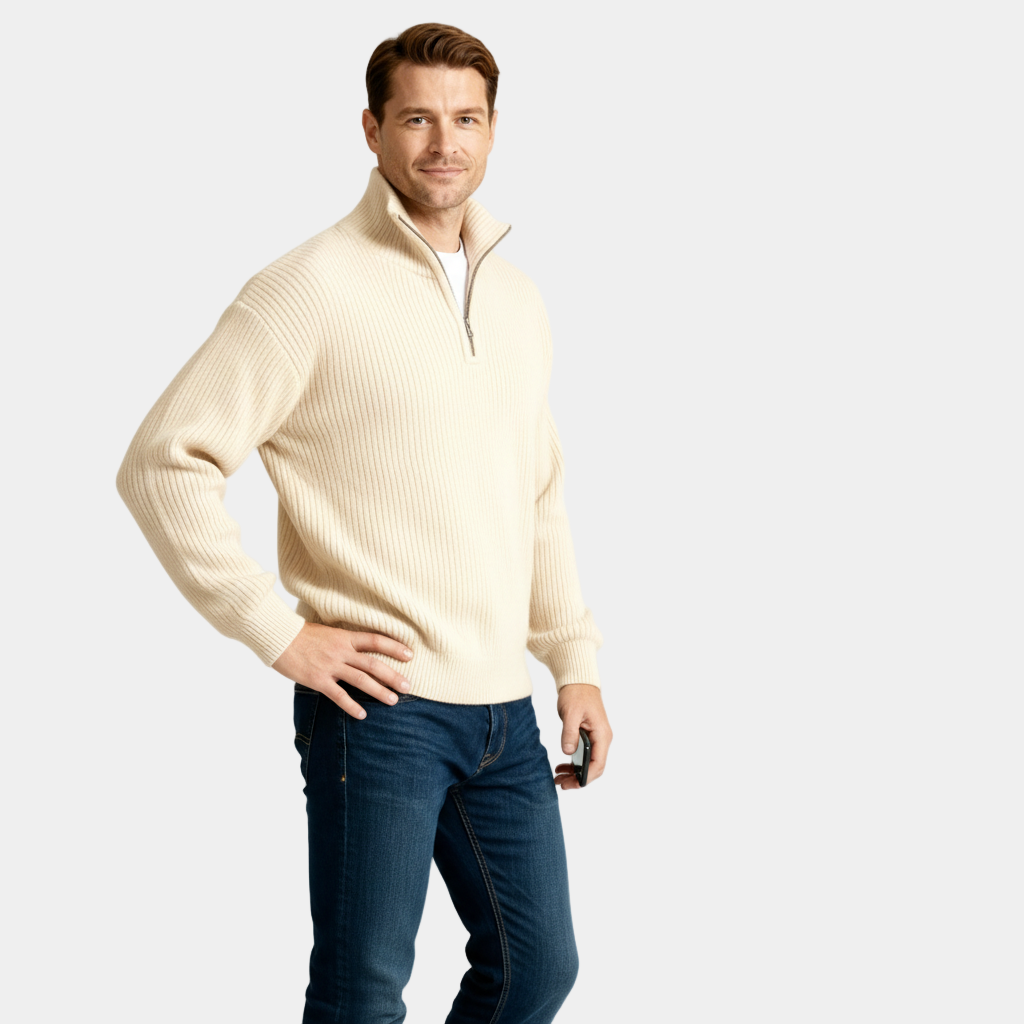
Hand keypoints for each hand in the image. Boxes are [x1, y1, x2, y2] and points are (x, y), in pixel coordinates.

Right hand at [272, 622, 413, 719]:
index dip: (394, 647)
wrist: (278, 637)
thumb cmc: (301, 634)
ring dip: (379, 691)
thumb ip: (344, 640)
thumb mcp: (328, 631)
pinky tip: (362, 714)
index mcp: (345, 637)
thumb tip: (358, 648)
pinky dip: (352, 706)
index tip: (410, 655)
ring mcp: (330, 666)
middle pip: (373, 664)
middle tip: (408, 686)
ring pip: (361, 680)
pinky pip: (339, 695)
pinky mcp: (318, 680)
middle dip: (393, 676)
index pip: (376, 640)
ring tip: (393, 700)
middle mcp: (341, 651)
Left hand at [553, 683, 611, 789]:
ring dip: (575, 772)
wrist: (578, 681)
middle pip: (594, 767)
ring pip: (589, 763)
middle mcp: (602, 739)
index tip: (570, 784)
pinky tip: (561, 766)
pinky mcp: (589, 736)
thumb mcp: (571, 713)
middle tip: (561, 784)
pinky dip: (573, 763)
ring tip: (558, 778)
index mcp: (602, 735)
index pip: (598, 764)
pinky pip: (584, 755)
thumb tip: (568, 752)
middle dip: (579, 778)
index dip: (585, 777)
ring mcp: (596, 738)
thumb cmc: (577, 694)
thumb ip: (569, 733)